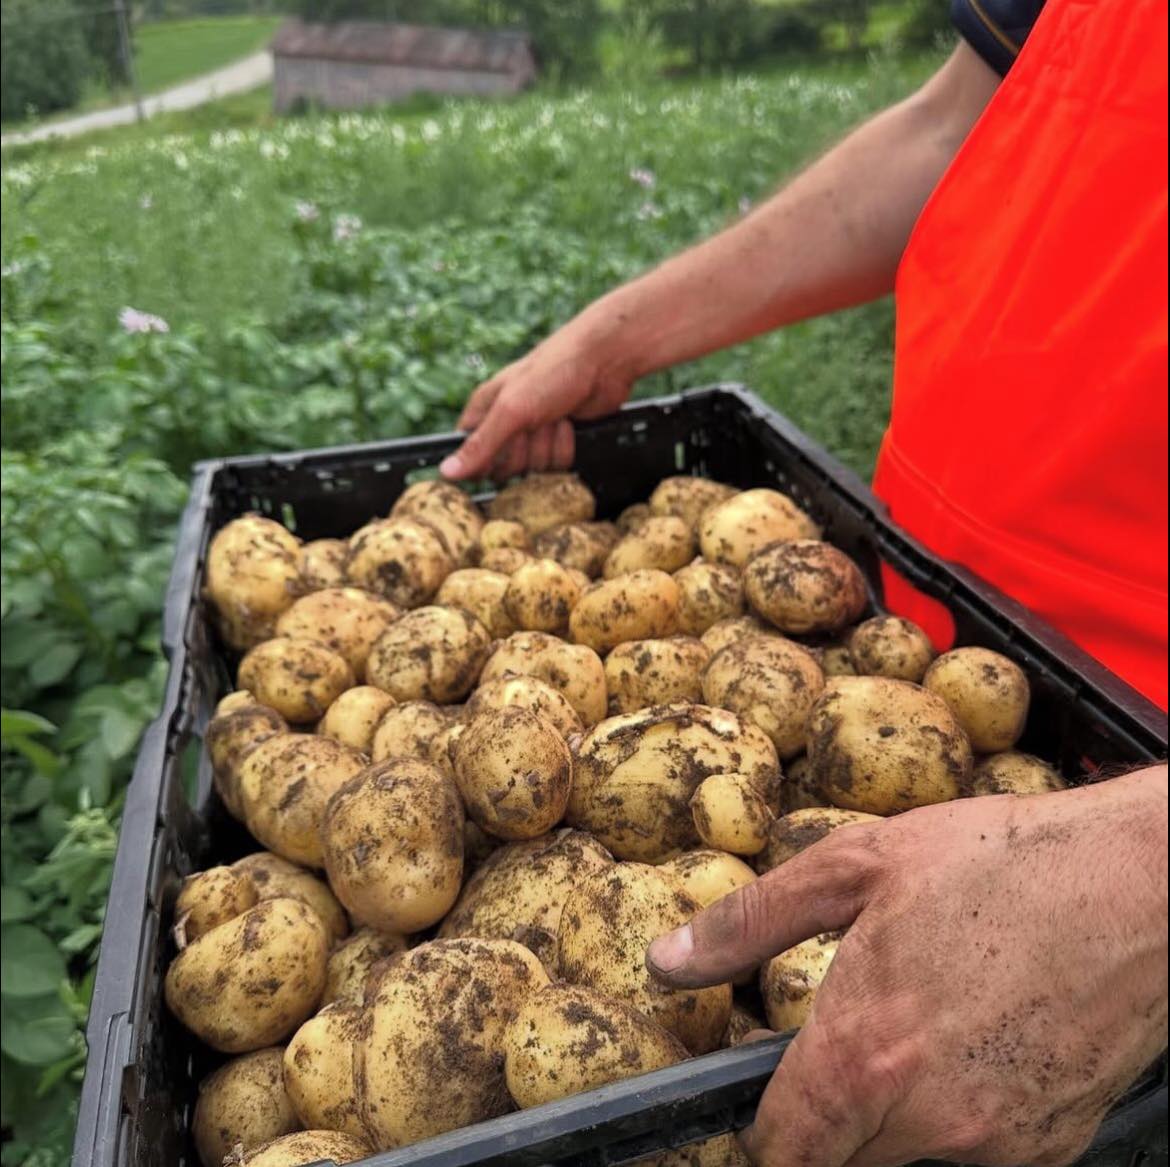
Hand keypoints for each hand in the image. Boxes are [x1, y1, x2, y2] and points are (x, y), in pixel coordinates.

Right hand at [439, 318, 634, 480]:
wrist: (605, 361)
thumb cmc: (553, 370)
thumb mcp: (511, 409)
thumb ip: (481, 444)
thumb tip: (448, 472)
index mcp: (485, 410)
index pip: (469, 453)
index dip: (482, 461)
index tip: (499, 451)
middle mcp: (507, 423)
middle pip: (504, 467)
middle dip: (523, 451)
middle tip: (533, 424)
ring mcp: (534, 433)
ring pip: (533, 468)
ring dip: (547, 445)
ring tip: (554, 417)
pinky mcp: (559, 439)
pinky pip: (557, 464)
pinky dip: (566, 446)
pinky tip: (569, 423)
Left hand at [647, 768, 1167, 1166]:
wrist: (1139, 884)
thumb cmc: (997, 862)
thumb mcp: (853, 866)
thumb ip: (747, 924)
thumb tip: (665, 962)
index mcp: (862, 1053)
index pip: (781, 1151)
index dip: (763, 1134)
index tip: (766, 1104)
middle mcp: (927, 1119)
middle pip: (841, 1159)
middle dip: (828, 1113)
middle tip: (854, 1033)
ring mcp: (997, 1143)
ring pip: (907, 1158)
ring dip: (894, 1114)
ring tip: (923, 1021)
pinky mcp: (1054, 1146)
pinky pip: (978, 1152)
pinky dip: (961, 1114)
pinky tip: (979, 1037)